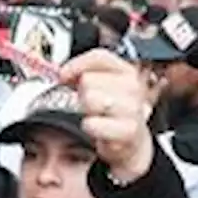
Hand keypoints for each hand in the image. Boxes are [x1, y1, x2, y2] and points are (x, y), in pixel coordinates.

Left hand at [58, 48, 153, 181]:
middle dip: (83, 93)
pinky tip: (99, 129)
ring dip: (86, 110)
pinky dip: (89, 127)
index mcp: (127, 72)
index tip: (64, 75)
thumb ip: (84, 73)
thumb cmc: (113, 112)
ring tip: (97, 116)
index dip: (76, 65)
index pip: (99, 57)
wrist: (129, 141)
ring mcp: (132, 108)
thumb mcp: (103, 86)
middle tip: (91, 105)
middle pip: (88, 80)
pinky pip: (92, 123)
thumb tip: (63, 73)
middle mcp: (133, 87)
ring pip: (89, 99)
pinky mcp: (128, 130)